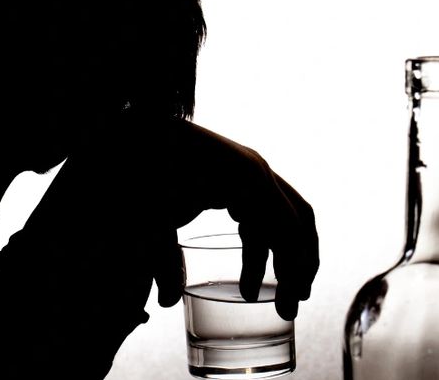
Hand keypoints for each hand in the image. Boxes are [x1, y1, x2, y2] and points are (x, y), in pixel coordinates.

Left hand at [25, 113, 318, 320]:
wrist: (140, 128)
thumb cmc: (148, 165)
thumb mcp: (150, 214)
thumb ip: (160, 258)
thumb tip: (166, 303)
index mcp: (248, 177)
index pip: (288, 229)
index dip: (294, 270)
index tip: (286, 308)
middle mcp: (257, 171)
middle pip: (297, 224)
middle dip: (297, 269)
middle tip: (287, 310)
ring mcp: (251, 170)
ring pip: (286, 219)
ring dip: (285, 260)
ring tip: (275, 299)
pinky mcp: (238, 175)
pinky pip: (265, 213)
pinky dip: (264, 246)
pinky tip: (249, 277)